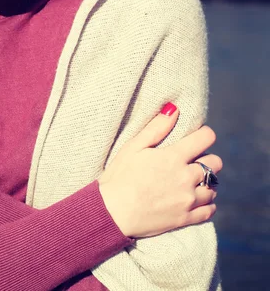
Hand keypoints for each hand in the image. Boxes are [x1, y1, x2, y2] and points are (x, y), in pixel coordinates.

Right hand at [98, 104, 221, 238]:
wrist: (112, 212)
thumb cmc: (119, 176)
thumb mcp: (133, 147)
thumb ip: (156, 128)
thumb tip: (174, 109)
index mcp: (173, 157)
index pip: (205, 138)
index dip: (204, 134)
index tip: (198, 136)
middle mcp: (186, 177)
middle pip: (215, 163)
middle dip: (206, 158)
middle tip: (191, 160)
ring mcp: (188, 200)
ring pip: (214, 187)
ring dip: (206, 181)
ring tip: (191, 180)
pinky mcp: (186, 218)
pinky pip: (210, 209)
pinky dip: (207, 203)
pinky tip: (194, 198)